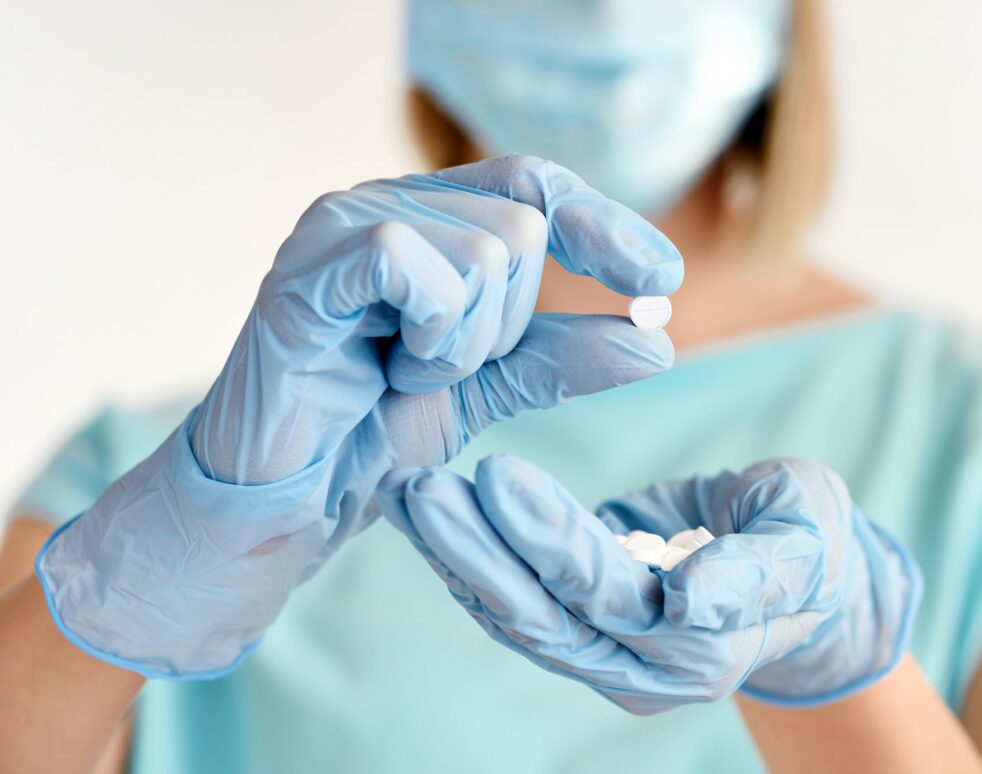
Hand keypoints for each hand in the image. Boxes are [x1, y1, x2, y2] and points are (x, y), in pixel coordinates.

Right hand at [36, 155, 681, 678]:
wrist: (289, 501)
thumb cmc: (373, 434)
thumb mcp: (491, 388)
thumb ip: (563, 356)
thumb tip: (657, 336)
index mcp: (428, 221)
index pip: (537, 186)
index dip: (606, 227)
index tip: (664, 279)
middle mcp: (386, 204)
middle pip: (523, 225)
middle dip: (510, 325)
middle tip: (439, 370)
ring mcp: (342, 224)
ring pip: (485, 247)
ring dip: (468, 343)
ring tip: (405, 375)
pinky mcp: (308, 264)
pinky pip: (412, 259)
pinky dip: (428, 333)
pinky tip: (389, 368)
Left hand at [379, 455, 920, 714]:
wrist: (795, 573)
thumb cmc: (810, 542)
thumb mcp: (806, 540)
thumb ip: (756, 572)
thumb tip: (690, 600)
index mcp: (699, 647)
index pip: (609, 594)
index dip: (553, 539)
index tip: (498, 476)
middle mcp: (641, 669)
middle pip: (543, 614)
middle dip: (478, 551)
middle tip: (421, 490)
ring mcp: (604, 656)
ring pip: (515, 614)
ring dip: (456, 556)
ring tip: (407, 495)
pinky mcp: (578, 629)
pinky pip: (513, 601)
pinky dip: (468, 559)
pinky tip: (427, 515)